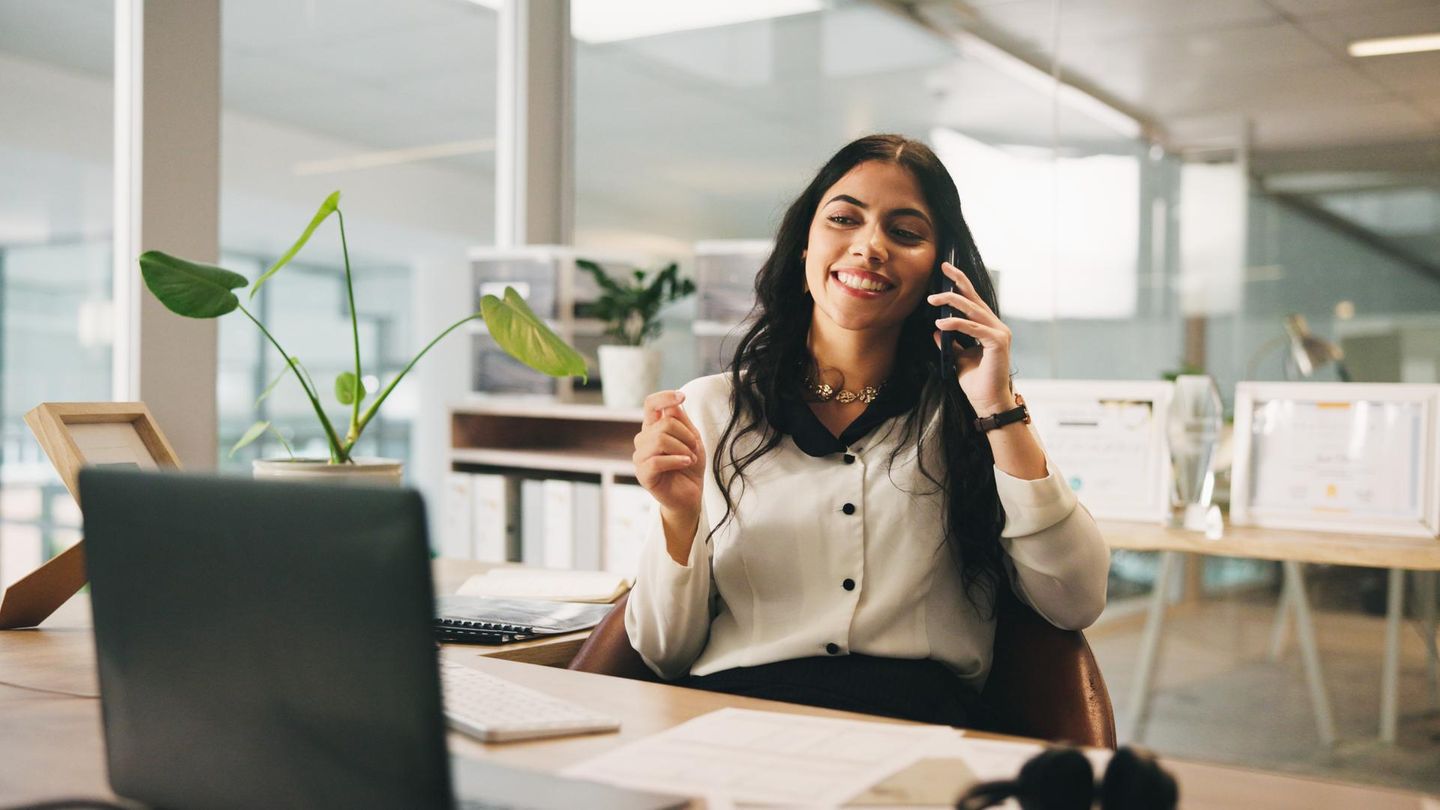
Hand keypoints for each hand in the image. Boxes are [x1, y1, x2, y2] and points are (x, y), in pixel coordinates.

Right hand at [634, 390, 704, 523]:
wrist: (691, 493)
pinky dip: (676, 460)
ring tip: (690, 458)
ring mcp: (641, 457)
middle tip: (694, 448)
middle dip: (686, 434)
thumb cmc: (689, 464)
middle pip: (663, 423)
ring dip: (682, 449)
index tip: (682, 396)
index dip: (664, 397)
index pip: (650, 404)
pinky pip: (657, 461)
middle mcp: (643, 439)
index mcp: (653, 427)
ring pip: (659, 440)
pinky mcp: (643, 474)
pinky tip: (686, 463)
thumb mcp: (691, 438)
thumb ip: (681, 421)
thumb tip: (673, 403)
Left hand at [927, 261, 1013, 414]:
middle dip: (958, 282)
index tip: (946, 270)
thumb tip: (936, 330)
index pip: (973, 301)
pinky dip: (956, 325)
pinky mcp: (997, 343)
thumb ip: (951, 342)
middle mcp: (997, 326)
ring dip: (951, 302)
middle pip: (975, 298)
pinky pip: (973, 328)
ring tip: (932, 299)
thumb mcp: (958, 358)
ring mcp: (1000, 333)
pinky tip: (940, 324)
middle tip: (943, 267)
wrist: (988, 402)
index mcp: (988, 328)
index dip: (960, 285)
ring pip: (973, 310)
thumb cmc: (976, 382)